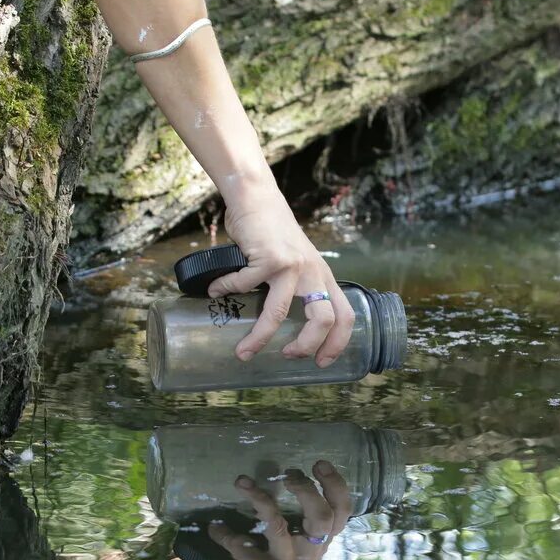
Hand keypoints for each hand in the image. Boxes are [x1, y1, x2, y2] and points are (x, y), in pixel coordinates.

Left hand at [208, 461, 351, 559]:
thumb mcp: (293, 546)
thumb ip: (296, 521)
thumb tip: (281, 475)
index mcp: (319, 542)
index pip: (341, 512)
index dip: (336, 486)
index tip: (318, 464)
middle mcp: (310, 552)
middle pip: (322, 517)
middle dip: (307, 490)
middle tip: (289, 474)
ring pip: (278, 526)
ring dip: (259, 500)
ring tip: (242, 481)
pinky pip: (243, 546)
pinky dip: (226, 534)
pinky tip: (215, 528)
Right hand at [210, 183, 354, 367]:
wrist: (257, 198)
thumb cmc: (273, 232)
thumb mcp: (297, 260)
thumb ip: (296, 286)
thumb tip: (277, 324)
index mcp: (323, 277)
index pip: (344, 315)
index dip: (337, 343)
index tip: (321, 362)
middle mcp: (314, 272)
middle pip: (323, 320)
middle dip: (306, 346)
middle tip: (289, 357)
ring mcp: (293, 265)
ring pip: (277, 313)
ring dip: (258, 337)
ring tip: (243, 351)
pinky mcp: (269, 258)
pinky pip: (243, 285)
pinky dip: (225, 290)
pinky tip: (215, 291)